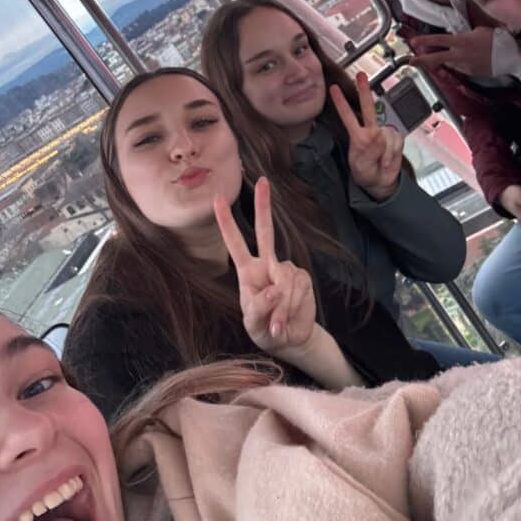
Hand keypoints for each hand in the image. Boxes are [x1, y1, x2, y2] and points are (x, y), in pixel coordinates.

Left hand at [214, 177, 315, 353]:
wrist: (289, 340)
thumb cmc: (264, 329)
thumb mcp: (253, 322)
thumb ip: (260, 306)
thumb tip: (274, 287)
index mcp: (248, 272)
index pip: (235, 243)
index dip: (227, 222)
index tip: (217, 199)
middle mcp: (267, 265)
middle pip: (266, 231)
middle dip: (263, 206)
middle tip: (263, 181)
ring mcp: (286, 270)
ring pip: (283, 278)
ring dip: (281, 306)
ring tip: (277, 325)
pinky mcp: (302, 279)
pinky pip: (297, 288)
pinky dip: (291, 306)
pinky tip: (288, 319)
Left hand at [330, 72, 404, 200]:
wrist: (380, 182)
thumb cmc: (366, 173)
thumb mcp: (362, 166)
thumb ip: (370, 151)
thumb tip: (379, 135)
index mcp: (357, 136)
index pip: (347, 116)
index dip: (341, 103)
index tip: (333, 89)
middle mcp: (370, 130)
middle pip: (368, 108)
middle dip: (364, 91)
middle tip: (361, 75)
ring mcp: (383, 133)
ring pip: (388, 134)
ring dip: (386, 151)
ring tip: (380, 161)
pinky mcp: (395, 138)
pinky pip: (397, 141)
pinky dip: (393, 153)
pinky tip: (388, 159)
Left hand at [409, 27, 495, 76]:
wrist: (510, 57)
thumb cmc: (497, 39)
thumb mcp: (480, 30)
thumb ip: (466, 34)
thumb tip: (460, 37)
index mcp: (461, 41)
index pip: (438, 40)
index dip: (424, 40)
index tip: (413, 41)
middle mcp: (459, 55)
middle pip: (436, 58)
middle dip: (422, 60)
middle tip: (411, 61)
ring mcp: (464, 66)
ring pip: (448, 63)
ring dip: (445, 60)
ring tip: (449, 55)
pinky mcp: (470, 73)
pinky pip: (459, 68)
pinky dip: (458, 64)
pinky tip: (465, 59)